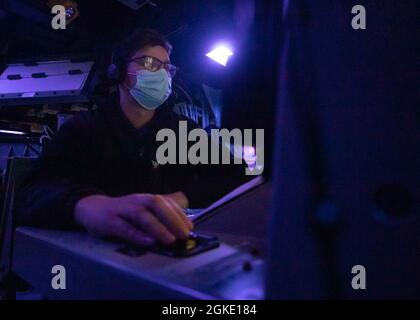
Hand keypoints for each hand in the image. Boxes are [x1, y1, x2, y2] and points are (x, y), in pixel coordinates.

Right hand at [74, 194, 193, 245]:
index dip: (179, 214)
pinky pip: (124, 228)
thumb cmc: (122, 213)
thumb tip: (181, 226)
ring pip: (141, 215)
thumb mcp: (141, 211)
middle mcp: (135, 201)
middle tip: (184, 235)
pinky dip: (137, 235)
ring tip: (170, 240)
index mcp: (145, 199)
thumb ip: (159, 217)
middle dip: (172, 219)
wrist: (92, 209)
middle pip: (156, 204)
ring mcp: (122, 210)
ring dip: (158, 228)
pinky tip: (149, 242)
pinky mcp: (109, 221)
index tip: (190, 227)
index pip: (166, 202)